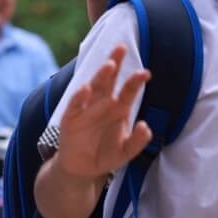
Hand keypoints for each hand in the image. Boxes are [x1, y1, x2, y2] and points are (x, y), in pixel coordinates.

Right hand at [53, 45, 151, 181]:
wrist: (82, 169)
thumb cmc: (105, 155)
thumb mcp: (126, 152)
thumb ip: (138, 141)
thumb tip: (146, 126)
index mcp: (118, 109)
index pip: (128, 90)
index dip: (136, 81)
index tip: (146, 72)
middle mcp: (102, 104)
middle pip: (109, 80)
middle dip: (114, 63)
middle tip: (121, 48)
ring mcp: (86, 109)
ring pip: (93, 87)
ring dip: (100, 76)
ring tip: (109, 65)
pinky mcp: (71, 118)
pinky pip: (75, 105)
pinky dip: (79, 97)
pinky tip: (86, 88)